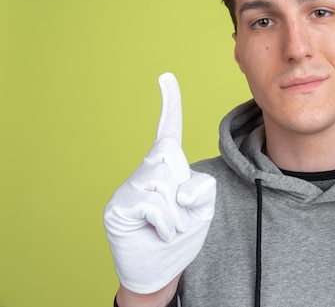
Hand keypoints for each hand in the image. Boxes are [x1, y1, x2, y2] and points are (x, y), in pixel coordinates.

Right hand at [104, 73, 215, 293]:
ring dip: (177, 213)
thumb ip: (203, 188)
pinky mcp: (118, 206)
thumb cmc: (181, 236)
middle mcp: (145, 171)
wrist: (160, 271)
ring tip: (168, 227)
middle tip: (178, 212)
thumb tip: (179, 185)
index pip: (168, 131)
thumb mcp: (203, 209)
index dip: (170, 104)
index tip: (165, 76)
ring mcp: (128, 187)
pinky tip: (158, 233)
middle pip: (169, 152)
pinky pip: (154, 204)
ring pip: (163, 181)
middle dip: (181, 183)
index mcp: (167, 168)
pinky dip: (167, 223)